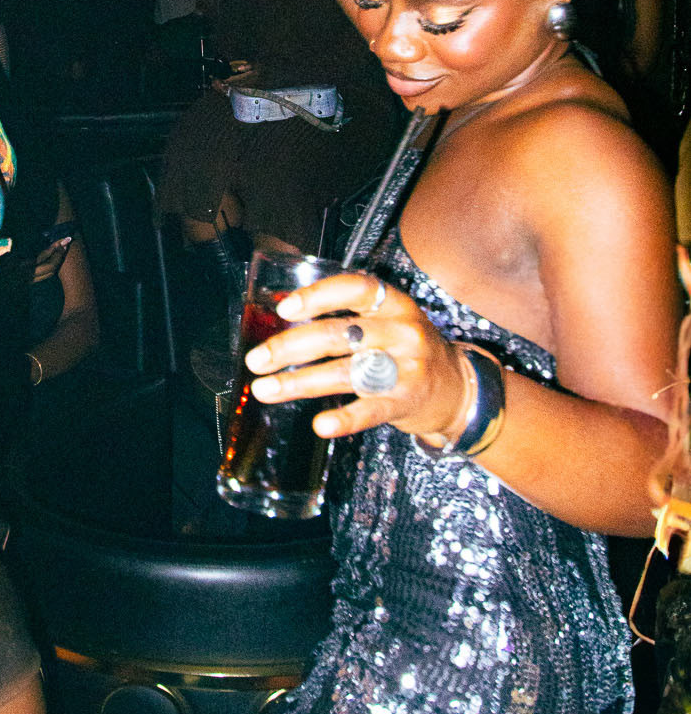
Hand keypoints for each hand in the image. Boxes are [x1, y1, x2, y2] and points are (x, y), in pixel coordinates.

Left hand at [244, 270, 467, 441]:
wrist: (457, 389)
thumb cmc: (407, 350)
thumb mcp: (389, 320)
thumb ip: (348, 315)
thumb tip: (283, 314)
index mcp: (394, 304)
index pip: (355, 289)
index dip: (318, 296)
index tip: (284, 309)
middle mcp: (402, 332)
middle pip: (337, 335)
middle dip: (289, 347)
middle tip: (256, 359)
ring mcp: (406, 368)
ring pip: (343, 373)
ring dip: (298, 382)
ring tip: (265, 389)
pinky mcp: (406, 403)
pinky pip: (370, 411)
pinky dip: (343, 419)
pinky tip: (320, 424)